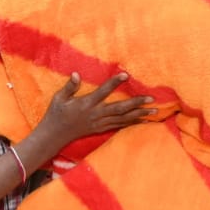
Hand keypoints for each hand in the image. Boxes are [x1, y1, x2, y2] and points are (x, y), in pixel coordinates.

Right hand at [35, 73, 154, 147]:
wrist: (54, 135)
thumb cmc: (56, 113)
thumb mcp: (59, 98)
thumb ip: (70, 87)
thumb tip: (76, 74)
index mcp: (86, 104)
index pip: (102, 92)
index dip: (114, 83)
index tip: (126, 75)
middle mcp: (95, 115)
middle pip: (119, 109)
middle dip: (136, 103)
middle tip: (151, 99)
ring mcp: (99, 123)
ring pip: (123, 119)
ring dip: (139, 114)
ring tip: (154, 111)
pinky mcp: (101, 129)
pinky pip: (119, 126)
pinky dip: (132, 123)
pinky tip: (143, 121)